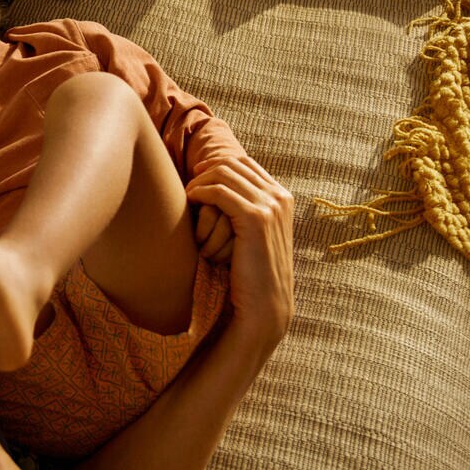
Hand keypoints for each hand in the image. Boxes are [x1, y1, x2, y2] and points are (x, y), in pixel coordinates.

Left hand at [185, 156, 294, 349]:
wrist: (265, 305)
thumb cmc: (253, 273)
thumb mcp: (255, 236)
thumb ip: (248, 211)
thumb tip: (224, 192)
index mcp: (283, 197)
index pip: (246, 164)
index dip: (218, 165)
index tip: (198, 176)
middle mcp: (280, 197)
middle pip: (234, 164)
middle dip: (207, 171)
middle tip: (189, 185)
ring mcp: (270, 206)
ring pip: (224, 174)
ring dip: (200, 181)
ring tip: (187, 196)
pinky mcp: (255, 218)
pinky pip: (219, 191)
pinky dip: (200, 193)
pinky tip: (189, 202)